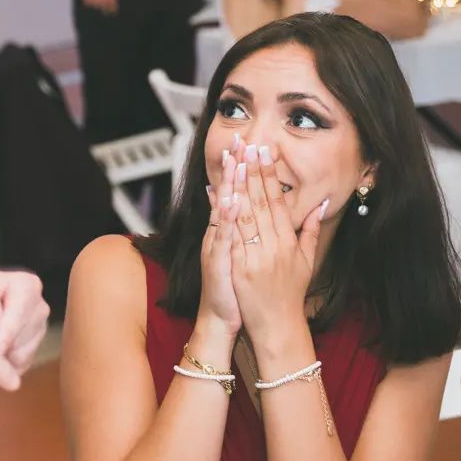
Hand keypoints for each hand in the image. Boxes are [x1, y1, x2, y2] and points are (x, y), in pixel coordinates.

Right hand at [198, 147, 241, 338]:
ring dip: (228, 186)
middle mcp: (218, 235)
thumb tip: (235, 202)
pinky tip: (230, 202)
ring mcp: (216, 247)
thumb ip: (236, 227)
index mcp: (226, 232)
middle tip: (238, 141)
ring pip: (222, 212)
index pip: (232, 194)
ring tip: (236, 162)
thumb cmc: (232, 289)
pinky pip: (222, 237)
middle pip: (225, 195)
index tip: (244, 146)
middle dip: (233, 168)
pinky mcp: (217, 262)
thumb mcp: (236, 254)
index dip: (238, 170)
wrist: (219, 319)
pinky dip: (226, 218)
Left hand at [229, 142, 327, 339]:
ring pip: (246, 213)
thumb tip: (322, 205)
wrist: (278, 325)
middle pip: (262, 201)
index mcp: (289, 241)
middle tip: (249, 144)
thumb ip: (313, 231)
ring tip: (233, 160)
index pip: (278, 200)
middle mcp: (274, 245)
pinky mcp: (240, 267)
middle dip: (254, 171)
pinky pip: (231, 235)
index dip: (271, 175)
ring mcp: (256, 255)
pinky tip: (217, 194)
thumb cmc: (290, 294)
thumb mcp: (307, 262)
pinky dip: (223, 214)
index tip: (267, 152)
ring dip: (238, 185)